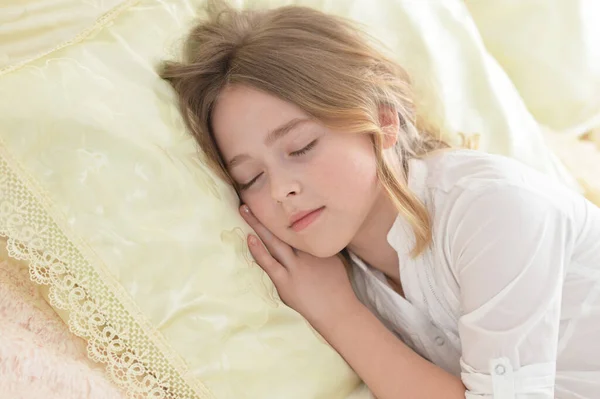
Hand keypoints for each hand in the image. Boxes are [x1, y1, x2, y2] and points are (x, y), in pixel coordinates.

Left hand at [240, 204, 360, 329]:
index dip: (285, 209)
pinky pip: (269, 263)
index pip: (299, 222)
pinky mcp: (285, 282)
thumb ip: (320, 245)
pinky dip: (258, 250)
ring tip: (244, 209)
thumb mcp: (333, 258)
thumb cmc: (338, 287)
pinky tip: (249, 238)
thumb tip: (311, 233)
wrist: (338, 312)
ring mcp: (294, 267)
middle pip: (284, 226)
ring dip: (258, 224)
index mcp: (318, 244)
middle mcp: (306, 252)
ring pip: (274, 241)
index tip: (272, 196)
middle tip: (252, 195)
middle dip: (267, 211)